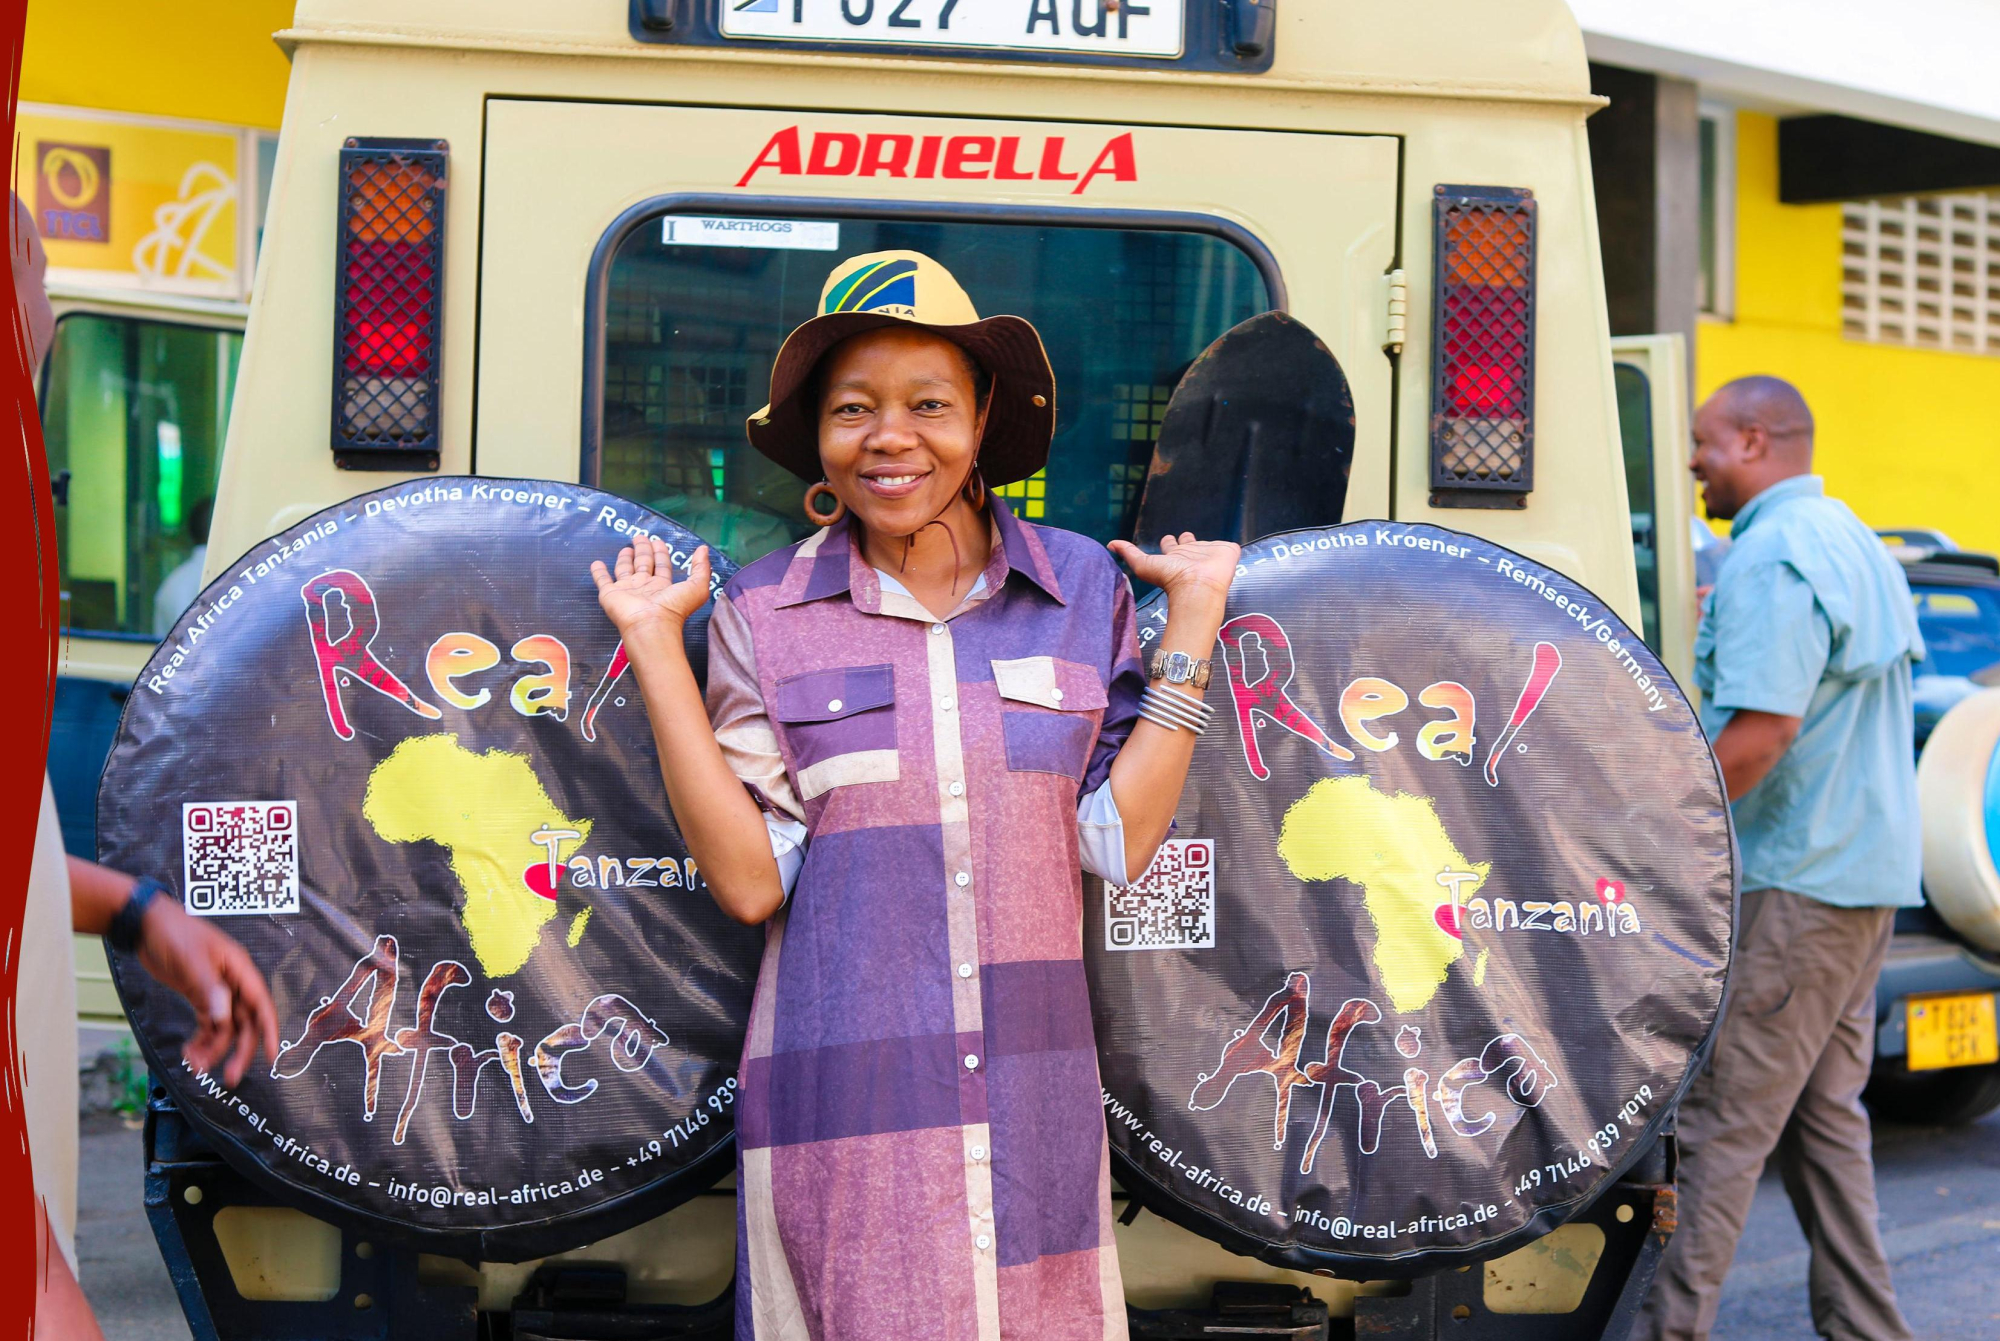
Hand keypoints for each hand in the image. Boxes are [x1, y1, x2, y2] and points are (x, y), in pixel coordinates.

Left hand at [137, 898, 279, 1087]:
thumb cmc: (174, 933)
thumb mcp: (191, 960)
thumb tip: (223, 1017)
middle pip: (244, 1023)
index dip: (268, 1031)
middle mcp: (232, 983)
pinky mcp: (200, 996)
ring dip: (213, 1050)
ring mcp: (216, 991)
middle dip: (238, 1051)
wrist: (147, 925)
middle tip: (230, 1078)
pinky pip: (207, 1025)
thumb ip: (209, 988)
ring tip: (197, 1067)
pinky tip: (189, 1052)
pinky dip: (200, 1041)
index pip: (260, 1004)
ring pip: (224, 1028)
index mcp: (239, 970)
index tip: (271, 1057)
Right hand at [592, 535, 712, 636]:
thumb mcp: (697, 586)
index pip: (662, 565)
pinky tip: (596, 563)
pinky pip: (603, 580)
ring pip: (625, 570)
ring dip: (625, 559)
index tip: (657, 541)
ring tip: (625, 548)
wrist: (650, 625)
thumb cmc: (674, 607)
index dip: (661, 553)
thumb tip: (703, 549)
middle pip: (643, 565)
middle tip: (640, 537)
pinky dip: (599, 572)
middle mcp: (645, 587)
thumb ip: (701, 567)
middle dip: (643, 550)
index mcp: (663, 586)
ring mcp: (627, 590)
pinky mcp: (610, 594)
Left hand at [1108, 532, 1240, 616]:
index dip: (1168, 542)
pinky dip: (1228, 546)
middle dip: (1185, 539)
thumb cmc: (1171, 578)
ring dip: (1205, 542)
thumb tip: (1109, 544)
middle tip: (1184, 535)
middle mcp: (1192, 555)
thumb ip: (1129, 553)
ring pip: (1207, 545)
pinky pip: (1229, 547)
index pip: (1170, 546)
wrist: (1199, 586)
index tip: (1167, 538)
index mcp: (1175, 557)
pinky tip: (1228, 546)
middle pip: (1188, 543)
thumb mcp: (1144, 565)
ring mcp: (1210, 554)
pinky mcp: (1227, 552)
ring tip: (1205, 539)